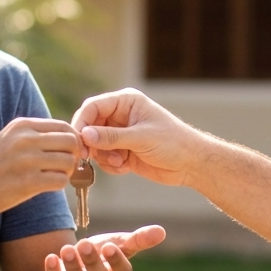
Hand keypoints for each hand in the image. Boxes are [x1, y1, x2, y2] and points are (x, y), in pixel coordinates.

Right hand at [0, 117, 80, 221]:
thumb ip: (34, 136)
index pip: (63, 126)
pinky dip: (59, 185)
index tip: (68, 153)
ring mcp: (27, 160)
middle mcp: (25, 139)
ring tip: (54, 177)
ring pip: (69, 161)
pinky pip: (61, 180)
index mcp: (21, 125)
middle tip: (64, 167)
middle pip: (71, 142)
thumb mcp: (8, 140)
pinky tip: (47, 186)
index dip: (72, 140)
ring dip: (67, 172)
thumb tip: (69, 138)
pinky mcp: (28, 182)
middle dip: (73, 155)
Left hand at [41, 225, 165, 270]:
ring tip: (67, 248)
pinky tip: (50, 258)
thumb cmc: (101, 257)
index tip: (110, 246)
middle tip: (84, 243)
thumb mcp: (118, 246)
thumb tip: (162, 231)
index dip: (116, 261)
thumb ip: (138, 240)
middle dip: (92, 262)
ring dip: (72, 267)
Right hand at [71, 89, 203, 185]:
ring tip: (120, 162)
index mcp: (126, 102)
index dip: (82, 122)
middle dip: (91, 143)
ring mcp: (121, 134)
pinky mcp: (122, 151)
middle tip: (90, 156)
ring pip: (95, 145)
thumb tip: (84, 135)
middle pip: (90, 126)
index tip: (78, 140)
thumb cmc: (173, 143)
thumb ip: (112, 137)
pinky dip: (110, 165)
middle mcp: (120, 116)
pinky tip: (126, 168)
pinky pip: (104, 158)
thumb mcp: (142, 138)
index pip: (93, 107)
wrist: (191, 164)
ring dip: (103, 157)